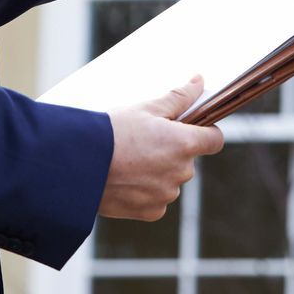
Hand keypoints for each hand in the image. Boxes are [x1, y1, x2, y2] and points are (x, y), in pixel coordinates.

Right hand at [99, 77, 226, 220]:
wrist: (79, 166)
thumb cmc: (112, 132)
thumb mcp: (146, 109)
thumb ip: (179, 98)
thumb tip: (199, 82)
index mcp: (185, 143)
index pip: (214, 140)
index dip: (206, 133)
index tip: (192, 129)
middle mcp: (182, 171)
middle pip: (187, 160)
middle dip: (172, 151)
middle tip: (144, 143)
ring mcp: (167, 194)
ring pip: (170, 180)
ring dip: (158, 172)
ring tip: (129, 162)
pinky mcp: (151, 212)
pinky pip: (157, 200)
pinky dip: (145, 192)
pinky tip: (125, 180)